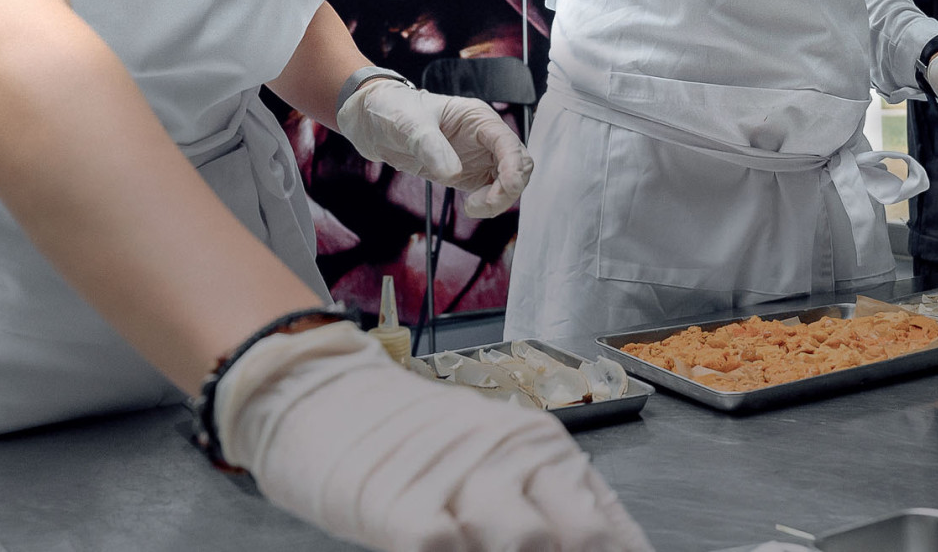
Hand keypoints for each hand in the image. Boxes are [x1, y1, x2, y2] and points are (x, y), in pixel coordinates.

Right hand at [216, 321, 652, 551]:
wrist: (328, 400)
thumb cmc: (416, 442)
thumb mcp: (496, 459)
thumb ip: (553, 500)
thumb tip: (608, 543)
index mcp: (543, 448)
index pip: (607, 528)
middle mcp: (510, 457)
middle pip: (578, 537)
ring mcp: (459, 478)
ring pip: (525, 544)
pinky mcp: (404, 504)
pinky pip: (441, 548)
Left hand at [336, 80, 531, 217]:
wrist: (373, 122)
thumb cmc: (393, 109)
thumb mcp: (408, 123)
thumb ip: (431, 146)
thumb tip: (452, 173)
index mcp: (477, 117)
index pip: (509, 143)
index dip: (513, 168)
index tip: (503, 189)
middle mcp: (484, 137)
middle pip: (519, 164)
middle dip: (509, 188)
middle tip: (482, 204)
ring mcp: (479, 156)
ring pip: (510, 181)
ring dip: (500, 199)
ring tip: (472, 207)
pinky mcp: (469, 174)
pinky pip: (492, 192)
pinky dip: (489, 204)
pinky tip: (470, 207)